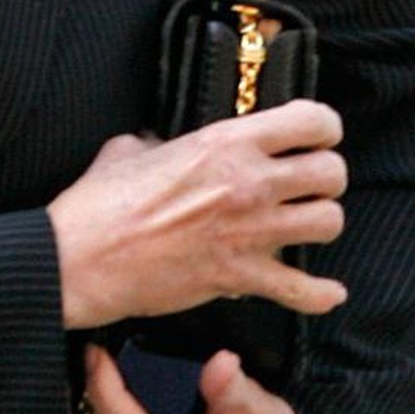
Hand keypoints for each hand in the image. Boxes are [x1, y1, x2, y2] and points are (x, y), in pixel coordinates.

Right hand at [46, 101, 348, 331]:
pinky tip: (326, 290)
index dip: (322, 126)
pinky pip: (304, 291)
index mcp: (225, 142)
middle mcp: (248, 183)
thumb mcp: (130, 148)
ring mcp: (249, 233)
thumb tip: (161, 144)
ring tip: (303, 222)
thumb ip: (160, 141)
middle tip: (308, 181)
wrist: (83, 258)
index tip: (315, 134)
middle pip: (331, 173)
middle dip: (325, 175)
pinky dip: (320, 293)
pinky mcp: (240, 278)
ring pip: (328, 223)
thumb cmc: (101, 202)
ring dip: (320, 222)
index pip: (310, 120)